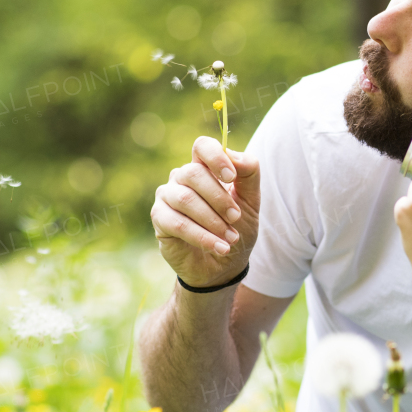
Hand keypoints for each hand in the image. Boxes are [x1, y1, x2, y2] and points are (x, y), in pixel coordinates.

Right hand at [151, 137, 260, 287]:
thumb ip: (249, 174)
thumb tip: (236, 156)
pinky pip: (177, 223)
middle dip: (219, 198)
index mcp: (204, 167)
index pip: (203, 146)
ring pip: (185, 199)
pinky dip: (202, 236)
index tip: (232, 178)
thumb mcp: (251, 202)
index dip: (216, 158)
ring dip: (212, 221)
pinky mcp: (160, 220)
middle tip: (236, 218)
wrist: (224, 265)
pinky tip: (219, 247)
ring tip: (231, 238)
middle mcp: (181, 178)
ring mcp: (167, 197)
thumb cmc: (235, 227)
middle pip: (194, 173)